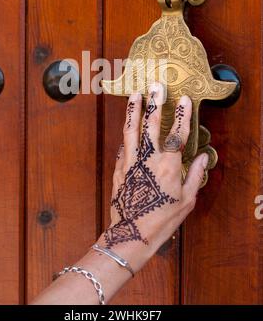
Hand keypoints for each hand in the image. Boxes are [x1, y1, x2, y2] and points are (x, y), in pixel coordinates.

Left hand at [97, 83, 207, 272]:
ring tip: (136, 94)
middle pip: (151, 124)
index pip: (177, 134)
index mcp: (168, 166)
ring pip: (131, 129)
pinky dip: (126, 133)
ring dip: (133, 110)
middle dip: (155, 103)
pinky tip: (128, 124)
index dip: (183, 115)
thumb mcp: (186, 200)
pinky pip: (123, 145)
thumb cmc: (161, 220)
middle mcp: (148, 159)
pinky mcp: (118, 168)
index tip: (185, 100)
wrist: (131, 234)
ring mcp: (130, 161)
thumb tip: (202, 158)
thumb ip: (194, 176)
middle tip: (156, 86)